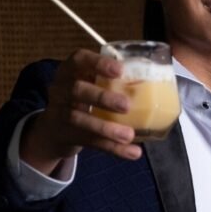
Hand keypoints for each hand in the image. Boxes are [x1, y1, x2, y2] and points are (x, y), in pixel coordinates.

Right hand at [20, 49, 142, 173]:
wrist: (55, 131)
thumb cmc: (83, 102)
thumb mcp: (91, 87)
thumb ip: (112, 86)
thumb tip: (155, 93)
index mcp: (70, 71)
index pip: (78, 59)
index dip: (97, 63)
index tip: (120, 70)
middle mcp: (60, 89)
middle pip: (76, 89)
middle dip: (102, 97)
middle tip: (126, 106)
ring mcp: (58, 113)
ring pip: (78, 119)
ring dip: (106, 128)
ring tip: (129, 135)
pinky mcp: (63, 135)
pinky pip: (88, 141)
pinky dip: (112, 148)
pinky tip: (131, 153)